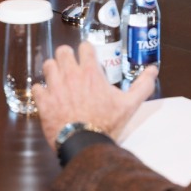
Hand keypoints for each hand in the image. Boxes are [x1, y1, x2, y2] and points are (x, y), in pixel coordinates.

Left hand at [33, 42, 157, 148]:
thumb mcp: (129, 105)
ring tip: (57, 77)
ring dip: (52, 70)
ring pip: (48, 65)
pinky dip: (41, 90)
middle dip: (66, 56)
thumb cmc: (107, 124)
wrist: (86, 143)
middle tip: (70, 65)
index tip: (87, 56)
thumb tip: (154, 70)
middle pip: (62, 51)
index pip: (85, 46)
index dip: (86, 50)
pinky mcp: (43, 101)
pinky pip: (36, 87)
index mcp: (91, 72)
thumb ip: (142, 85)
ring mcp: (55, 87)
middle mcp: (71, 75)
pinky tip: (47, 96)